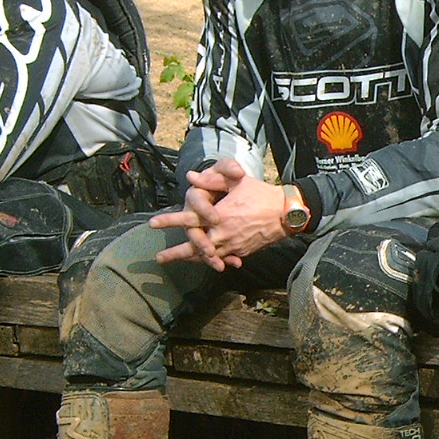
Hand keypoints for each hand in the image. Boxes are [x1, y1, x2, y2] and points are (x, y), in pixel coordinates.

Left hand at [152, 157, 286, 268]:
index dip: (169, 221)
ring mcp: (232, 246)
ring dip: (191, 259)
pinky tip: (205, 262)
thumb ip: (213, 178)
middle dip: (175, 254)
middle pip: (194, 247)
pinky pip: (223, 259)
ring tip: (176, 262)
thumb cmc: (261, 194)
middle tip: (159, 258)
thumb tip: (190, 176)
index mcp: (219, 215)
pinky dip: (212, 261)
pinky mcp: (241, 252)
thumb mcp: (237, 181)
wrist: (286, 214)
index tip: (152, 224)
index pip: (189, 218)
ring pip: (206, 256)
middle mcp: (223, 234)